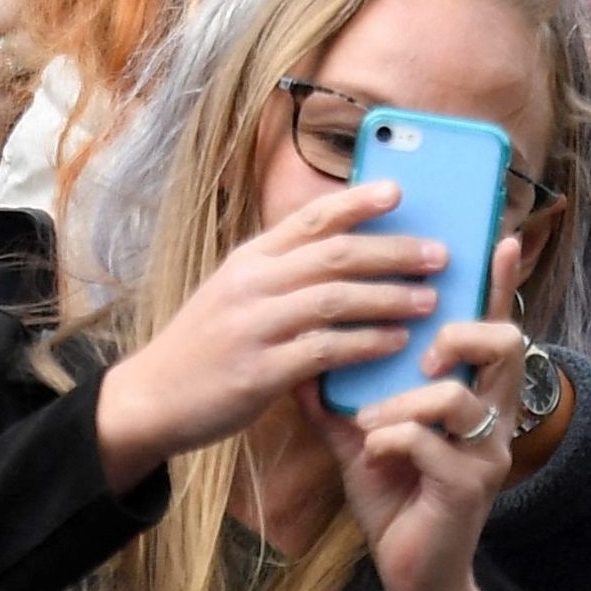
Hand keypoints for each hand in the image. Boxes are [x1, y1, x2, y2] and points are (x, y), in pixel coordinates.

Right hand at [94, 181, 445, 494]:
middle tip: (440, 254)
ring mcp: (255, 326)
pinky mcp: (260, 371)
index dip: (357, 202)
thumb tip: (348, 251)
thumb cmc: (208, 344)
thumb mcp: (238, 293)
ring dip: (389, 296)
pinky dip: (366, 343)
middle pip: (335, 254)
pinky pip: (325, 350)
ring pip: (335, 299)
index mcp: (250, 258)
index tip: (400, 191)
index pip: (310, 218)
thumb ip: (285, 272)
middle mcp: (252, 283)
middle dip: (393, 251)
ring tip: (430, 298)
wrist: (150, 399)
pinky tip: (397, 342)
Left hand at [311, 237, 524, 590]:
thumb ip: (342, 390)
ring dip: (405, 402)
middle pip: (505, 345)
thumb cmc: (394, 494)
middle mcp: (493, 416)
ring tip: (371, 421)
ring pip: (458, 397)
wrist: (411, 573)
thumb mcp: (362, 433)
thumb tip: (304, 344)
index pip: (492, 325)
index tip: (501, 237)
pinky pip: (431, 445)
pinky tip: (371, 451)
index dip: (500, 283)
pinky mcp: (469, 488)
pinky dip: (391, 439)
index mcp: (472, 392)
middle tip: (422, 351)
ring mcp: (487, 452)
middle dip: (460, 334)